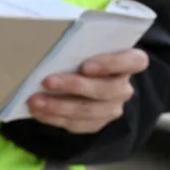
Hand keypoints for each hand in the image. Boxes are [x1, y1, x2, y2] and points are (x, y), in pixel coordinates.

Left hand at [27, 49, 147, 133]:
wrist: (82, 83)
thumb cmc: (82, 58)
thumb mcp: (84, 49)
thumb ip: (78, 47)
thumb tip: (50, 46)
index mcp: (129, 63)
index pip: (135, 62)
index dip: (112, 63)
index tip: (85, 65)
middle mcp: (123, 88)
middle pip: (106, 89)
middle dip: (74, 85)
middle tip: (47, 81)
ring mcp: (111, 108)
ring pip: (89, 110)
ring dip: (58, 106)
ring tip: (34, 100)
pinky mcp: (95, 123)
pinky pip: (76, 124)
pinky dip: (53, 117)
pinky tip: (37, 111)